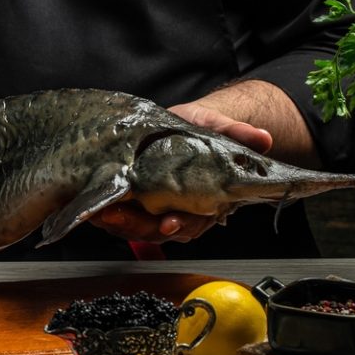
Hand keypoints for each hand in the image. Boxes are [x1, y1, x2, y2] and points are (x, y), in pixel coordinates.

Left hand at [90, 101, 271, 243]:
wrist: (182, 124)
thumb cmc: (202, 129)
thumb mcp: (218, 125)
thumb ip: (238, 133)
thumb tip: (262, 139)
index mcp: (205, 199)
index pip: (194, 221)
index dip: (181, 224)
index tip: (168, 222)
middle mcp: (180, 210)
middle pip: (159, 230)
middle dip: (136, 226)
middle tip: (115, 215)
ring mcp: (155, 207)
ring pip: (136, 227)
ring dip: (116, 223)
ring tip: (98, 211)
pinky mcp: (134, 201)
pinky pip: (120, 215)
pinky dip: (105, 212)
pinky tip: (93, 205)